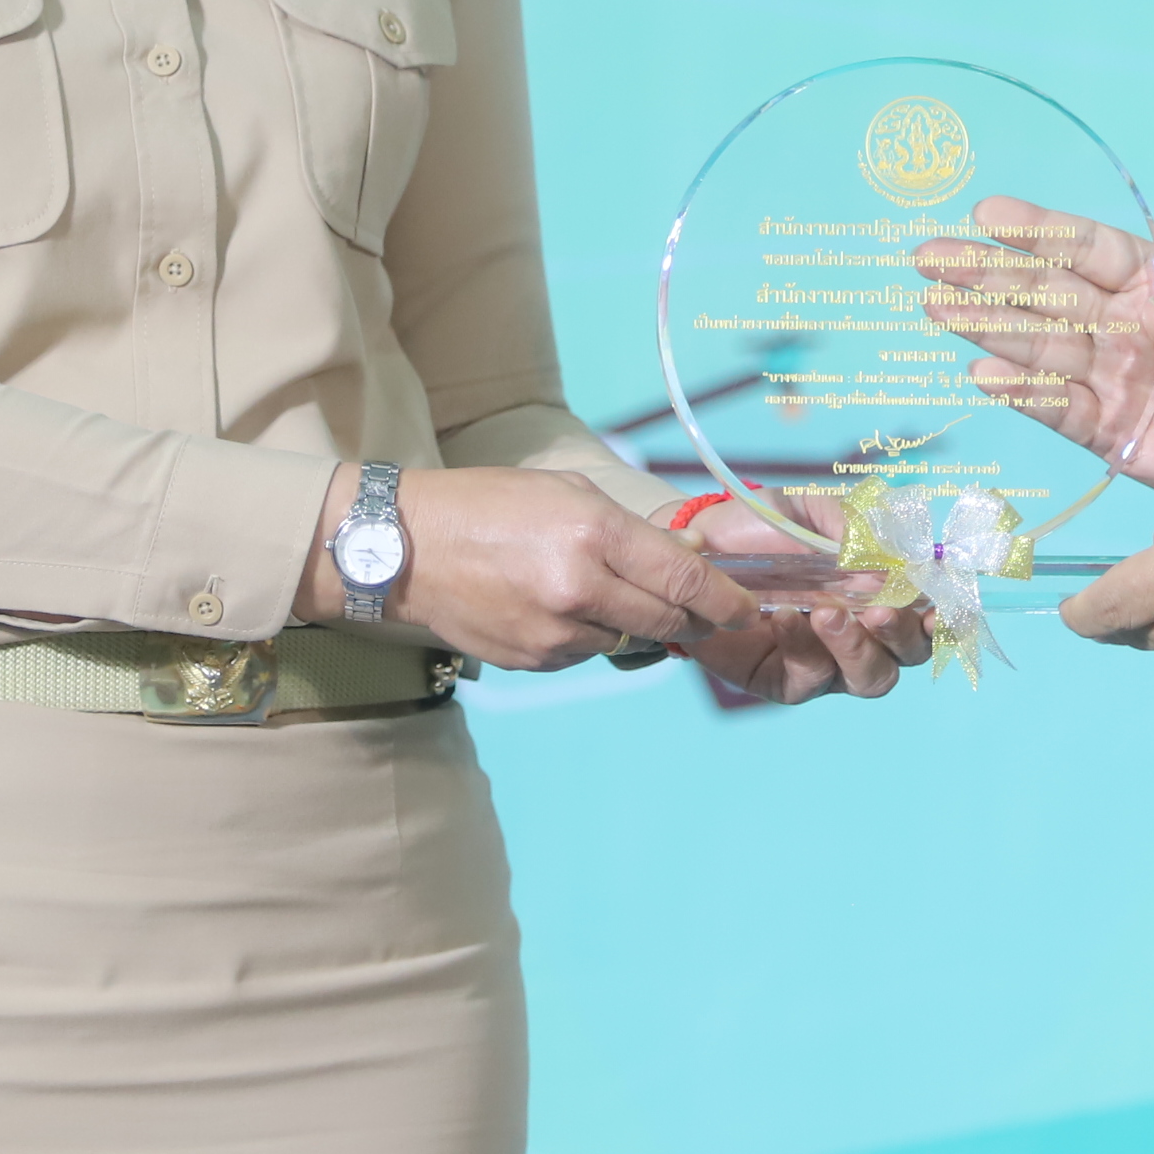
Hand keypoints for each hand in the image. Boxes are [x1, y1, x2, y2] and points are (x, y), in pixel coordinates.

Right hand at [294, 467, 758, 671]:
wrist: (406, 546)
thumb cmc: (490, 504)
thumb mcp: (569, 492)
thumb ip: (633, 529)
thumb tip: (690, 554)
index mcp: (593, 535)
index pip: (687, 580)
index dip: (727, 599)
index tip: (747, 608)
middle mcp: (579, 589)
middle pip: (669, 620)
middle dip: (693, 616)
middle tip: (703, 608)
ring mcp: (555, 632)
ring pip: (629, 640)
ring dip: (636, 623)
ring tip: (605, 592)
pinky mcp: (534, 660)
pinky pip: (586, 654)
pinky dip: (590, 636)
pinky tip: (560, 607)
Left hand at [676, 494, 930, 701]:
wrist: (696, 547)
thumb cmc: (763, 527)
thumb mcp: (810, 511)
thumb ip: (853, 528)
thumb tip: (890, 560)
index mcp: (882, 590)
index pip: (929, 613)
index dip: (942, 616)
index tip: (934, 606)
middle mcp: (865, 633)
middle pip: (909, 655)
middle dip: (901, 634)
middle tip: (877, 609)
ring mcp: (829, 661)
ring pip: (871, 678)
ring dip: (858, 649)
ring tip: (827, 614)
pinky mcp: (788, 682)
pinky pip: (811, 678)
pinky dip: (803, 646)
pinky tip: (786, 618)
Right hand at [913, 198, 1153, 506]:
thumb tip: (1148, 314)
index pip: (1091, 251)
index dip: (1041, 232)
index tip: (988, 214)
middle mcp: (1123, 326)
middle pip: (1047, 295)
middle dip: (988, 274)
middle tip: (929, 257)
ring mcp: (1112, 379)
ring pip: (1039, 348)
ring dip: (988, 328)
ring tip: (938, 308)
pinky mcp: (1110, 434)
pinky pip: (1057, 409)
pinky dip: (1021, 394)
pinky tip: (982, 375)